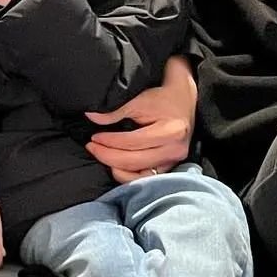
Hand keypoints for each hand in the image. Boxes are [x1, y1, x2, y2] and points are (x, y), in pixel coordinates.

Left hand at [85, 55, 196, 181]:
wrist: (184, 100)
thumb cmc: (163, 98)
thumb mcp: (139, 100)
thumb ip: (115, 112)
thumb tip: (92, 117)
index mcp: (170, 131)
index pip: (132, 142)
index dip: (110, 141)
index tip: (94, 137)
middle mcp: (174, 150)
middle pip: (134, 161)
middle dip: (108, 156)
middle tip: (91, 147)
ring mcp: (174, 160)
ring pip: (139, 174)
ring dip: (116, 167)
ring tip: (101, 156)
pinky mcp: (170, 166)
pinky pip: (146, 178)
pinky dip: (129, 176)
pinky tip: (115, 167)